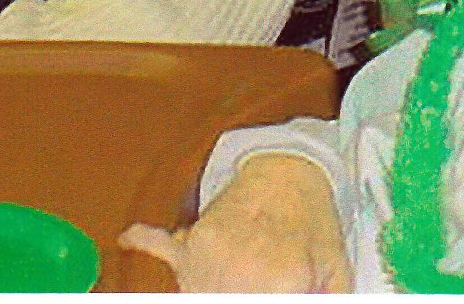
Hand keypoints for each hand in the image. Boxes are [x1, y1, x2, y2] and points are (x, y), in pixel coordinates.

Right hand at [119, 153, 351, 292]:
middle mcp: (241, 277)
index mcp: (282, 287)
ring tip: (228, 277)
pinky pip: (159, 244)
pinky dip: (144, 242)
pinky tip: (128, 240)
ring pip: (194, 295)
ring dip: (204, 289)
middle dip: (236, 293)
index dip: (273, 297)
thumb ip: (327, 301)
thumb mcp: (335, 272)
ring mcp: (212, 258)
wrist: (294, 173)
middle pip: (222, 300)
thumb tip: (311, 303)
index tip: (274, 291)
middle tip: (248, 280)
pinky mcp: (193, 241)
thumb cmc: (314, 224)